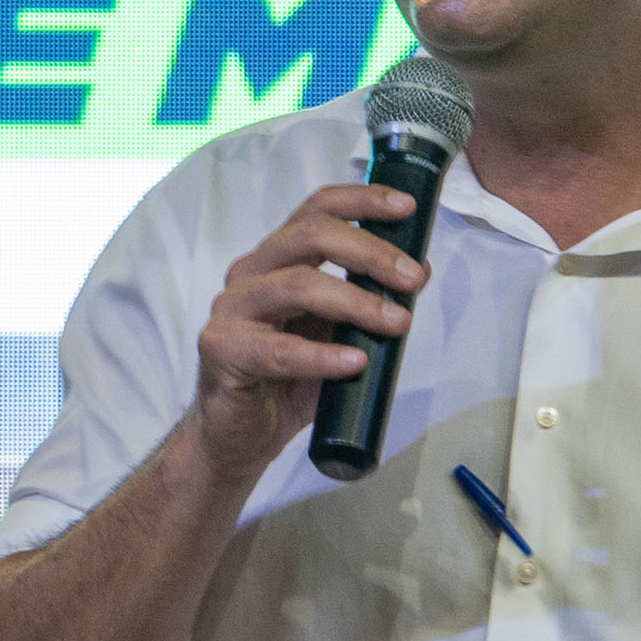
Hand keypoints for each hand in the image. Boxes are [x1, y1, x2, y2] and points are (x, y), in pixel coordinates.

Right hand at [187, 183, 428, 480]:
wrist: (241, 439)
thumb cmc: (288, 382)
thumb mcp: (339, 335)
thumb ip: (368, 301)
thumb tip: (419, 269)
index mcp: (277, 259)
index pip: (316, 210)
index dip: (361, 201)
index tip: (406, 208)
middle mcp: (250, 273)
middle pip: (309, 235)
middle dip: (369, 251)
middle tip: (412, 277)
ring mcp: (231, 309)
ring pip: (297, 285)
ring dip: (356, 301)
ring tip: (397, 323)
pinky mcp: (221, 350)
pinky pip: (277, 349)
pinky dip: (321, 355)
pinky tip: (354, 363)